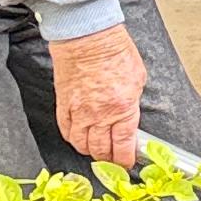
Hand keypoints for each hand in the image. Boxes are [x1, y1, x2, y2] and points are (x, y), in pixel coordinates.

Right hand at [49, 20, 148, 167]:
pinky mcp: (63, 104)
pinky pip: (66, 130)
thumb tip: (129, 119)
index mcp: (123, 109)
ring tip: (96, 149)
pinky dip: (73, 138)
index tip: (127, 163)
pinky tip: (79, 137)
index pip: (123, 147)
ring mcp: (79, 111)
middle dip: (108, 159)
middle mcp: (100, 114)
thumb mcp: (138, 79)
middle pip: (101, 150)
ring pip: (81, 144)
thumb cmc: (115, 51)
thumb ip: (132, 103)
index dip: (125, 161)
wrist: (88, 36)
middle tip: (112, 159)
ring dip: (90, 151)